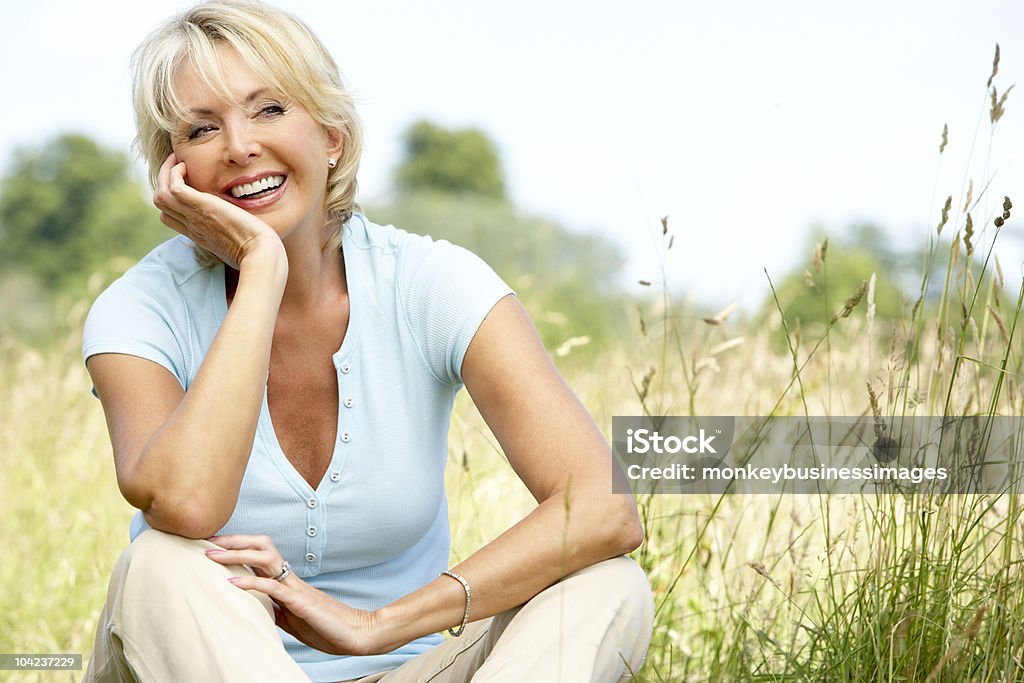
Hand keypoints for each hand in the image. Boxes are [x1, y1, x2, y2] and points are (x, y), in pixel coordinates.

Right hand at [154, 153, 282, 268]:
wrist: (261, 253)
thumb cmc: (257, 252)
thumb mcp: (238, 245)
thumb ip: (231, 236)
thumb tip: (242, 232)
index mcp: (199, 235)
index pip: (169, 217)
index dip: (170, 200)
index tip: (184, 183)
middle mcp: (192, 226)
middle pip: (160, 204)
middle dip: (163, 181)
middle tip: (178, 165)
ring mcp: (195, 217)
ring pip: (160, 195)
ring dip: (165, 173)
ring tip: (179, 161)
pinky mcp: (203, 207)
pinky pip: (174, 187)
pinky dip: (174, 173)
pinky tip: (187, 166)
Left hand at [205, 534, 379, 655]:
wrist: (356, 633)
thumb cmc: (326, 627)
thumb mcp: (292, 618)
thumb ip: (274, 609)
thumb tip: (254, 609)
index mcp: (287, 582)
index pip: (259, 554)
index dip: (236, 546)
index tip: (213, 545)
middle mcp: (290, 578)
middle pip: (261, 545)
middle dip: (233, 540)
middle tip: (206, 542)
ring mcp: (295, 587)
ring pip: (265, 557)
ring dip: (236, 553)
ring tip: (212, 555)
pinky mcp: (299, 601)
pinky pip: (272, 586)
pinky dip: (250, 581)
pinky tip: (232, 582)